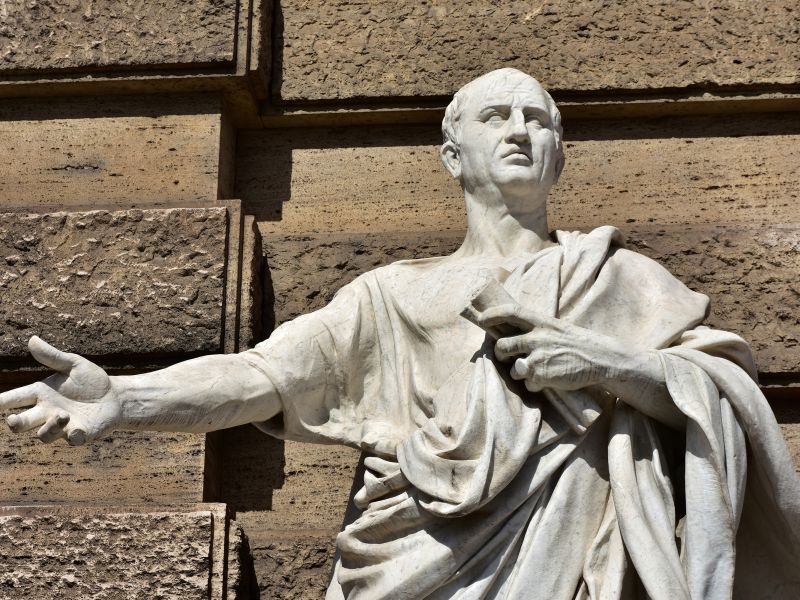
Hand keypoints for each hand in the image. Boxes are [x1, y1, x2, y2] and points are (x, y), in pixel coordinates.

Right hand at [0, 337, 120, 444]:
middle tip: (13, 421)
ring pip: (44, 435)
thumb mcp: (74, 364)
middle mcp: (47, 412)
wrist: (115, 396)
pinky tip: (77, 430)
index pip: (15, 398)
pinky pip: (72, 440)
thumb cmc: (90, 381)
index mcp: (41, 393)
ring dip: (49, 427)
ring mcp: (62, 426)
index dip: (0, 402)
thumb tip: (32, 339)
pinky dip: (73, 437)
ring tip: (63, 415)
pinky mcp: (80, 434)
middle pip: (22, 422)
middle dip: (15, 423)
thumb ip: (53, 356)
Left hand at [475, 304, 633, 391]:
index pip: (511, 311)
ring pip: (513, 368)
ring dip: (520, 372)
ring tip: (537, 370)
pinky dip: (535, 385)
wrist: (601, 359)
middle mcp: (537, 337)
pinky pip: (528, 384)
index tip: (481, 319)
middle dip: (500, 354)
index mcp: (541, 322)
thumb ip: (535, 329)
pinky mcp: (543, 376)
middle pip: (503, 345)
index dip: (492, 314)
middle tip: (505, 356)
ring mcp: (539, 357)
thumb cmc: (576, 343)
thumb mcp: (556, 328)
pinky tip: (550, 379)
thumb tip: (511, 332)